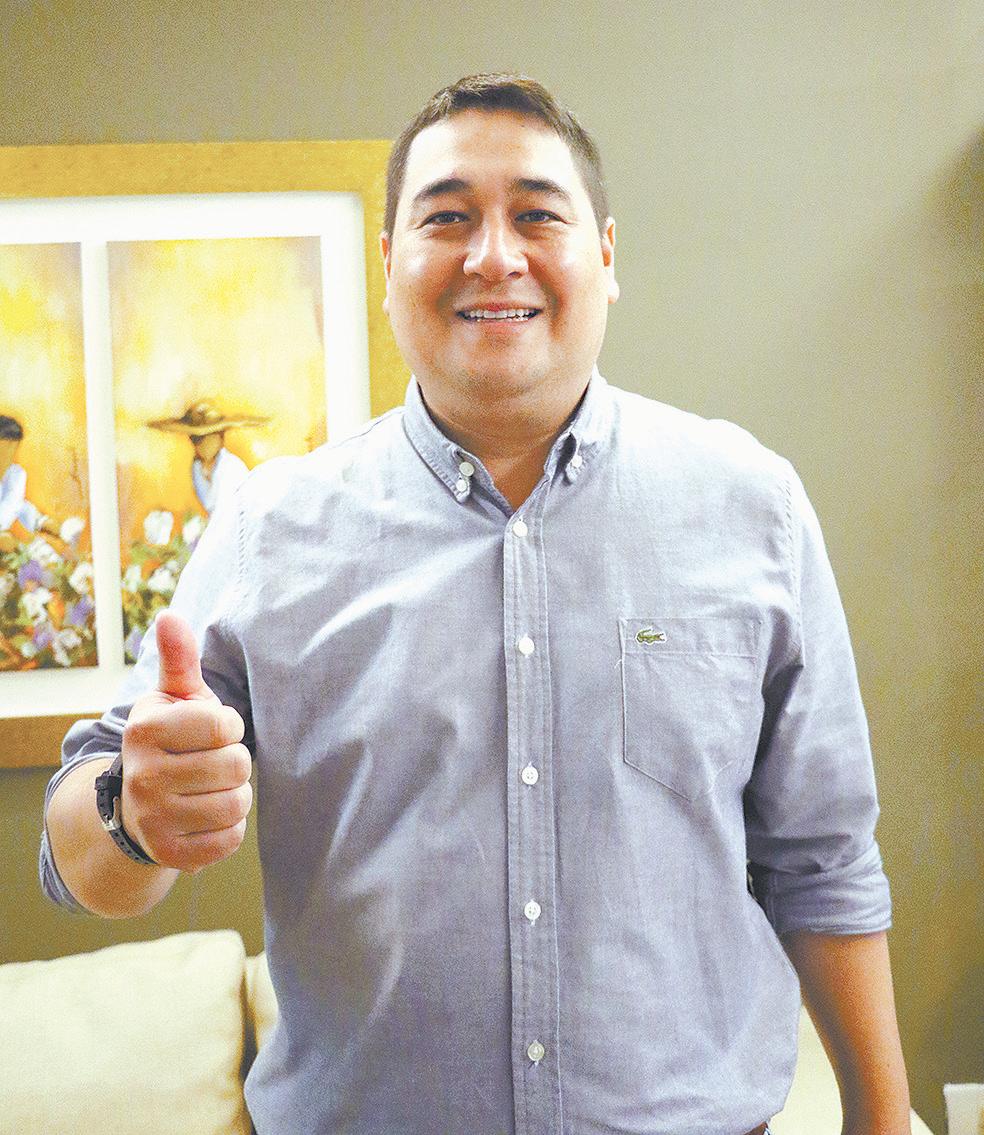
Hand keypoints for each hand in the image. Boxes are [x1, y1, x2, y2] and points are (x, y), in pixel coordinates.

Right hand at [120, 610, 251, 871]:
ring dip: (235, 794)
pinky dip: (229, 828)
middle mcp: (142, 776)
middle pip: (235, 764)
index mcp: (144, 729)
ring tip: (211, 788)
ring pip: (236, 803)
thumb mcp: (174, 697)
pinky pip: (230, 839)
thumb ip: (179, 658)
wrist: (137, 807)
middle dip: (234, 762)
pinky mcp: (170, 855)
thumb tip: (169, 614)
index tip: (209, 731)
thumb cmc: (172, 740)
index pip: (223, 724)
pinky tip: (206, 817)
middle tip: (210, 763)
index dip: (228, 726)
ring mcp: (153, 819)